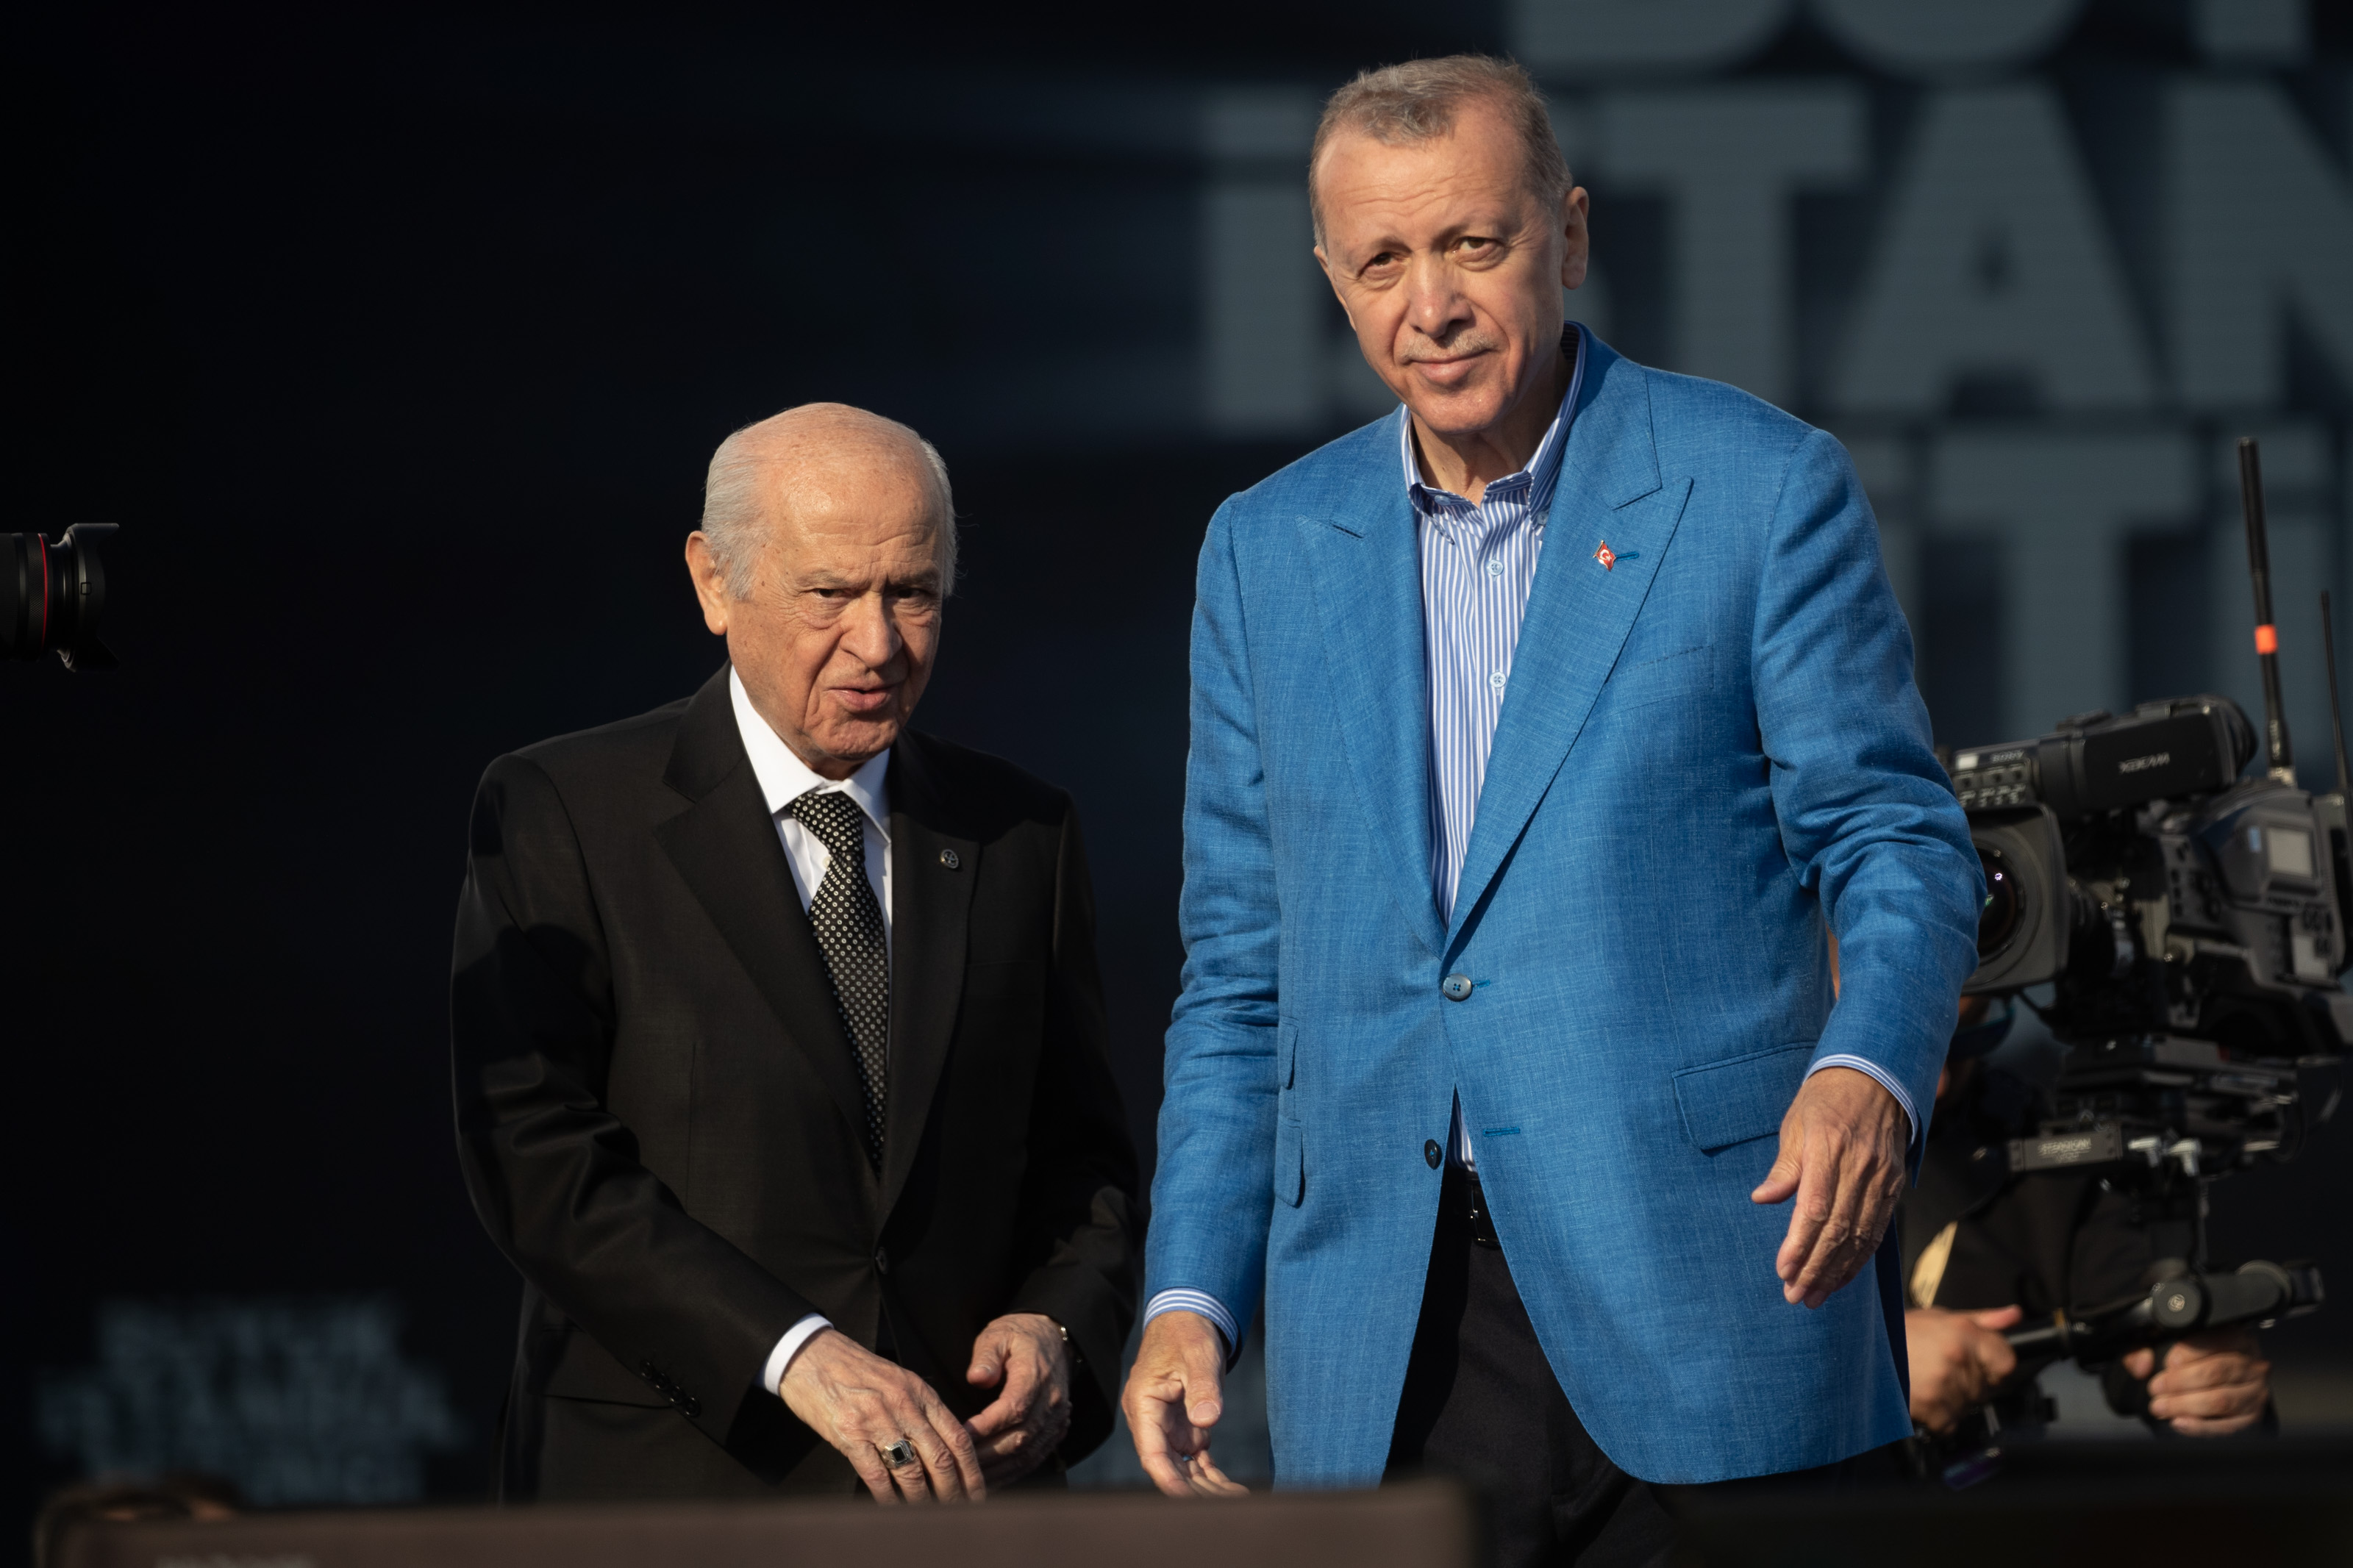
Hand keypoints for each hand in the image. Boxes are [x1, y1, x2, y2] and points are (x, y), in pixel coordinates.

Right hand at [779, 1328, 985, 1502]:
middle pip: (940, 1458)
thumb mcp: (899, 1380)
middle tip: (958, 1511)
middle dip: (953, 1492)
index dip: (971, 1471)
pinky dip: (887, 1497)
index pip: (957, 1437)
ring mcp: (876, 1420)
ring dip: (923, 1500)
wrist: (812, 1356)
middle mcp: (903, 1405)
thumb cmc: (856, 1370)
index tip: (978, 1492)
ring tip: (929, 1517)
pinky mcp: (849, 1433)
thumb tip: (945, 1444)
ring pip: (911, 1470)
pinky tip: (893, 1509)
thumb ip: (922, 1409)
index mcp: (920, 1392)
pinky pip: (876, 1474)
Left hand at [964, 1313, 1072, 1486]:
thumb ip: (986, 1355)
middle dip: (987, 1455)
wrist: (1052, 1338)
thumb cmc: (1019, 1337)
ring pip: (1028, 1454)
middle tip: (958, 1463)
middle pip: (1020, 1438)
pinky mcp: (1056, 1429)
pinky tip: (993, 1479)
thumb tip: (976, 1378)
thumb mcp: (998, 1335)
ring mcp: (1056, 1418)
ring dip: (999, 1470)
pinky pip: (1036, 1457)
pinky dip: (1014, 1472)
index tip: (961, 1436)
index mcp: (1036, 1376)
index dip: (987, 1427)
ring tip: (971, 1479)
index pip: (1013, 1409)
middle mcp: (1050, 1401)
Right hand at [1120, 1310, 1248, 1497]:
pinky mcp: (1183, 1428)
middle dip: (1192, 1490)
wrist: (1187, 1320)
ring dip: (1203, 1486)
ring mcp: (1167, 1427)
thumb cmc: (1186, 1333)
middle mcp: (1151, 1421)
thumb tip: (1208, 1419)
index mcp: (1143, 1403)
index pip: (1151, 1451)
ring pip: (1181, 1467)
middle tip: (1223, 1505)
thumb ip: (1203, 1386)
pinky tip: (1229, 1489)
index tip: (1186, 1499)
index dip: (1167, 1478)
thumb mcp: (1197, 1355)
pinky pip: (1194, 1459)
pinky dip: (1209, 1474)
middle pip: (1167, 1466)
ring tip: (1233, 1500)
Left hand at [1751, 1066, 1908, 1307]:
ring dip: (1838, 1272)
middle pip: (1838, 1231)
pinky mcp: (1895, 1186)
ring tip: (1816, 1296)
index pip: (1815, 1210)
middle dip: (1816, 1269)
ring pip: (1861, 1237)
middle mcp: (1860, 1169)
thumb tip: (1762, 1199)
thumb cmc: (1825, 1101)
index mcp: (1829, 1151)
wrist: (1876, 1078)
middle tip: (1796, 1296)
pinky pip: (1878, 1230)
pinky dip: (1861, 1258)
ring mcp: (1882, 1179)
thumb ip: (1784, 1167)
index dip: (1800, 1245)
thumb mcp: (1795, 1124)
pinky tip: (1843, 1276)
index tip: (1783, 1271)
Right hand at [1905, 1305, 2022, 1433]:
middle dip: (1969, 1384)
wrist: (1860, 1350)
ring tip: (1927, 1383)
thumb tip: (2013, 1316)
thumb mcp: (1938, 1317)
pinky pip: (1950, 1424)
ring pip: (1969, 1407)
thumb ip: (1981, 1320)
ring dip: (1953, 1402)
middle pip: (1986, 1388)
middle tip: (1940, 1371)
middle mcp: (1958, 1357)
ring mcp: (1945, 1384)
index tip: (1980, 1366)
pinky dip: (1938, 1419)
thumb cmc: (1897, 1333)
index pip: (2006, 1361)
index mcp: (1963, 1332)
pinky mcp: (1932, 1408)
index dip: (1994, 1366)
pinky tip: (1922, 1399)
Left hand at [2123, 1328, 2270, 1434]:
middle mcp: (2251, 1364)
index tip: (2165, 1364)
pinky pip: (2228, 1426)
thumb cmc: (2189, 1359)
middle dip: (2180, 1382)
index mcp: (2234, 1337)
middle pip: (2216, 1372)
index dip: (2186, 1354)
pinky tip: (2179, 1423)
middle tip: (2155, 1389)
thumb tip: (2141, 1365)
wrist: (2216, 1380)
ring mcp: (2254, 1393)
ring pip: (2221, 1400)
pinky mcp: (2252, 1418)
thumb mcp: (2165, 1343)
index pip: (2215, 1341)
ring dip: (2185, 1405)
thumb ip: (2146, 1348)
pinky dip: (2201, 1427)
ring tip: (2160, 1407)